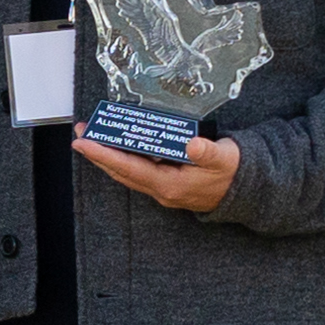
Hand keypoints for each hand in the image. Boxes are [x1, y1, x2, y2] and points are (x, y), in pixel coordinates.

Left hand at [73, 130, 241, 212]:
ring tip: (90, 136)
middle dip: (97, 153)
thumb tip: (193, 145)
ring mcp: (161, 188)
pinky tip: (114, 146)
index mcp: (170, 184)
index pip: (130, 168)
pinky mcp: (164, 183)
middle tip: (79, 132)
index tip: (84, 142)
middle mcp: (160, 190)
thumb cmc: (233, 172)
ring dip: (106, 156)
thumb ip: (208, 152)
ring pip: (126, 172)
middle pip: (121, 171)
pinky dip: (121, 158)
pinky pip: (135, 171)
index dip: (104, 155)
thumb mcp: (225, 159)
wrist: (245, 191)